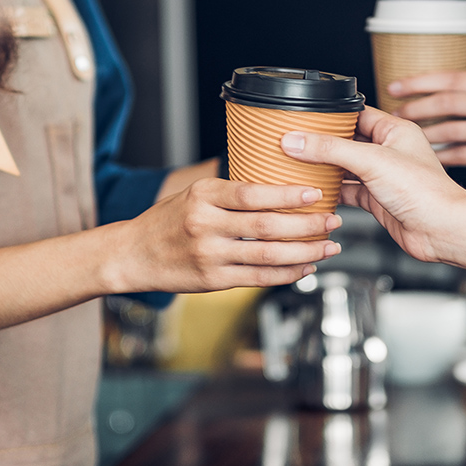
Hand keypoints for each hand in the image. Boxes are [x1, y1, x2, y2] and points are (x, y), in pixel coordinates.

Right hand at [121, 177, 342, 292]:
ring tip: (329, 246)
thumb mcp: (194, 193)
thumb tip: (279, 185)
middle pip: (266, 226)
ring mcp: (209, 255)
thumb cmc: (168, 220)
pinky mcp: (212, 280)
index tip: (314, 193)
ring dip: (304, 251)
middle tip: (333, 220)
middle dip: (307, 225)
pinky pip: (258, 278)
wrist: (132, 254)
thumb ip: (231, 193)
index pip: (252, 194)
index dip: (287, 195)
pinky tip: (305, 266)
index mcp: (203, 196)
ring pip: (267, 255)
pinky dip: (286, 274)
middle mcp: (205, 225)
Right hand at [280, 107, 465, 262]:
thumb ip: (331, 149)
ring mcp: (383, 176)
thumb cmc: (425, 191)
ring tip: (299, 164)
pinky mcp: (377, 200)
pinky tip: (315, 191)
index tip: (304, 118)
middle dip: (323, 143)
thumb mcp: (371, 161)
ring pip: (345, 167)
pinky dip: (332, 192)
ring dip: (325, 168)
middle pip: (347, 141)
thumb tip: (298, 140)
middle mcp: (389, 151)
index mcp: (395, 130)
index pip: (356, 114)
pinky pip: (348, 191)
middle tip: (296, 142)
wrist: (441, 230)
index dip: (330, 116)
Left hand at [387, 71, 465, 182]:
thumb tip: (431, 90)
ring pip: (452, 130)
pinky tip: (427, 157)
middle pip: (447, 102)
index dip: (418, 82)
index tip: (394, 86)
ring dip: (424, 134)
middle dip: (415, 108)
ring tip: (405, 137)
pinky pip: (463, 156)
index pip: (450, 78)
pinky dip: (442, 157)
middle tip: (394, 114)